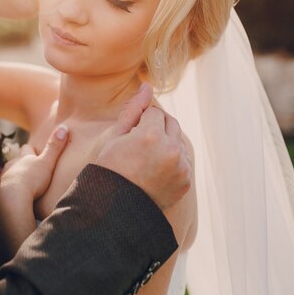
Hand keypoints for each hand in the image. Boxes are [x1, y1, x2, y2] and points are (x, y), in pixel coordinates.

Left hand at [0, 124, 68, 202]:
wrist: (12, 200)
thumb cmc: (32, 180)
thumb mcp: (47, 163)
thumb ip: (54, 147)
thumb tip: (64, 127)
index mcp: (24, 158)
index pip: (26, 148)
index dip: (31, 150)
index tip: (35, 151)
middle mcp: (11, 165)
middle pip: (15, 160)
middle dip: (21, 163)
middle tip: (28, 168)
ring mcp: (3, 177)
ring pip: (8, 173)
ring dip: (13, 177)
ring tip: (19, 183)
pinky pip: (2, 188)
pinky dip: (7, 189)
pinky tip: (11, 195)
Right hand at [95, 83, 191, 211]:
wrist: (113, 209)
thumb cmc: (107, 169)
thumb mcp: (113, 137)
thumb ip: (133, 109)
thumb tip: (147, 86)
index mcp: (151, 136)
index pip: (154, 112)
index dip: (139, 122)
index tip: (128, 137)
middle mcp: (171, 150)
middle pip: (170, 123)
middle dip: (156, 129)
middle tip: (137, 146)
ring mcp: (181, 168)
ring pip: (178, 141)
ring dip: (165, 143)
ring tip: (144, 160)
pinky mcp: (186, 181)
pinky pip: (182, 160)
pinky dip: (172, 161)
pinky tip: (153, 171)